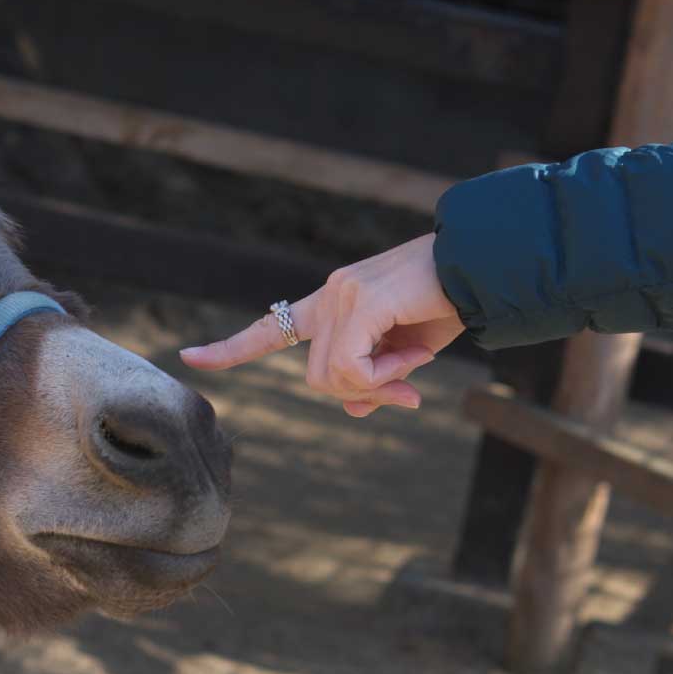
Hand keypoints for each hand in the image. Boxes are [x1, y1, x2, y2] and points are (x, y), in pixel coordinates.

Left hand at [179, 233, 463, 416]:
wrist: (482, 266)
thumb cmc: (449, 305)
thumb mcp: (407, 355)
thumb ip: (375, 380)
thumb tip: (351, 407)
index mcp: (333, 303)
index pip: (272, 328)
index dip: (232, 347)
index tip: (190, 357)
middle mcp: (330, 294)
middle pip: (317, 376)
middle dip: (362, 393)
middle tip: (409, 390)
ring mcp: (341, 294)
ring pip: (331, 376)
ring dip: (379, 384)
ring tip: (416, 363)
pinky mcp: (359, 301)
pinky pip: (352, 366)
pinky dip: (384, 376)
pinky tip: (415, 355)